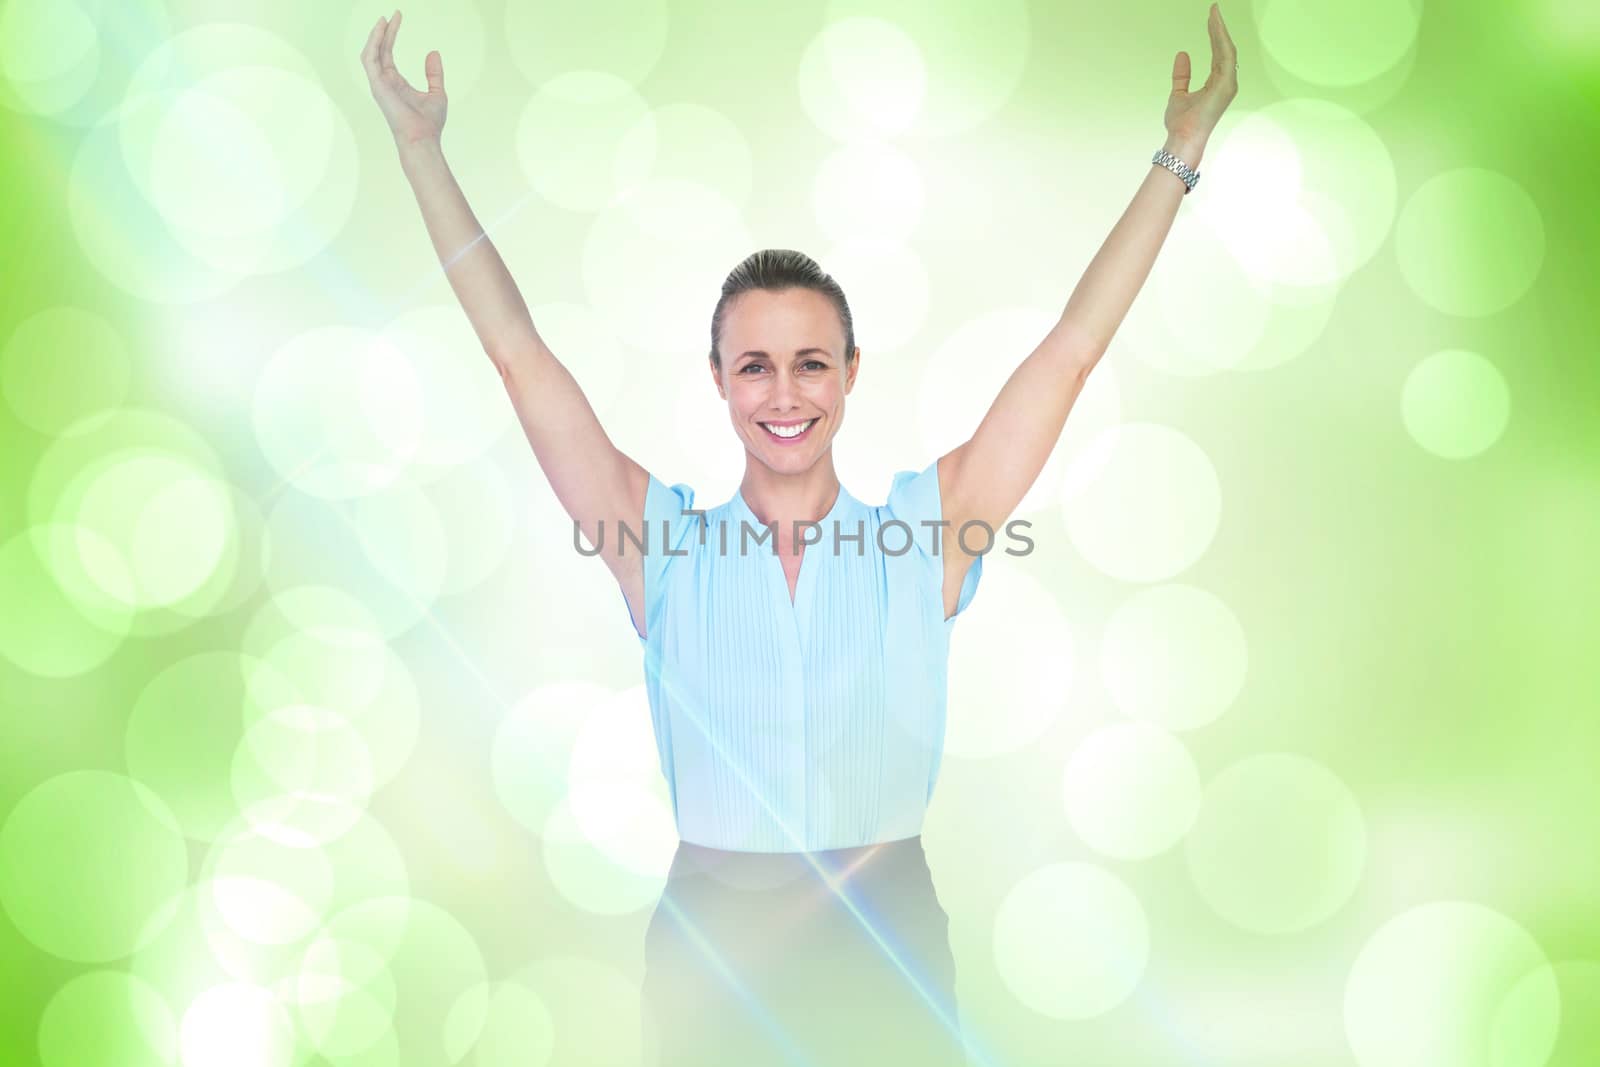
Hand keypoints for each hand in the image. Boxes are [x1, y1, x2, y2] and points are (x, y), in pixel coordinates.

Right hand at [360, 10, 446, 146]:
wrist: (424, 139)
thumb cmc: (429, 123)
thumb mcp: (437, 92)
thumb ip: (433, 73)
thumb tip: (434, 52)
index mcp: (396, 83)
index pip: (388, 53)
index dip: (392, 34)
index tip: (398, 17)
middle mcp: (385, 82)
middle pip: (379, 49)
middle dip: (384, 30)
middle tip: (392, 14)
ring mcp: (379, 84)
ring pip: (371, 52)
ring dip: (376, 35)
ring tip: (385, 19)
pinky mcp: (377, 85)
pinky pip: (370, 59)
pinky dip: (374, 43)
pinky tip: (381, 31)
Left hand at [1163, 3, 1237, 153]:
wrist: (1181, 138)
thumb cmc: (1181, 123)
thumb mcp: (1178, 93)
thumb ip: (1182, 75)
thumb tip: (1182, 54)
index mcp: (1217, 84)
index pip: (1217, 54)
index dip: (1214, 36)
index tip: (1210, 19)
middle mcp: (1226, 82)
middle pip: (1224, 48)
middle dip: (1219, 28)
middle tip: (1213, 10)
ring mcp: (1228, 83)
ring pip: (1226, 49)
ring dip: (1220, 30)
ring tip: (1213, 13)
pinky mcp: (1226, 84)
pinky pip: (1224, 55)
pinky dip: (1220, 39)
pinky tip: (1214, 26)